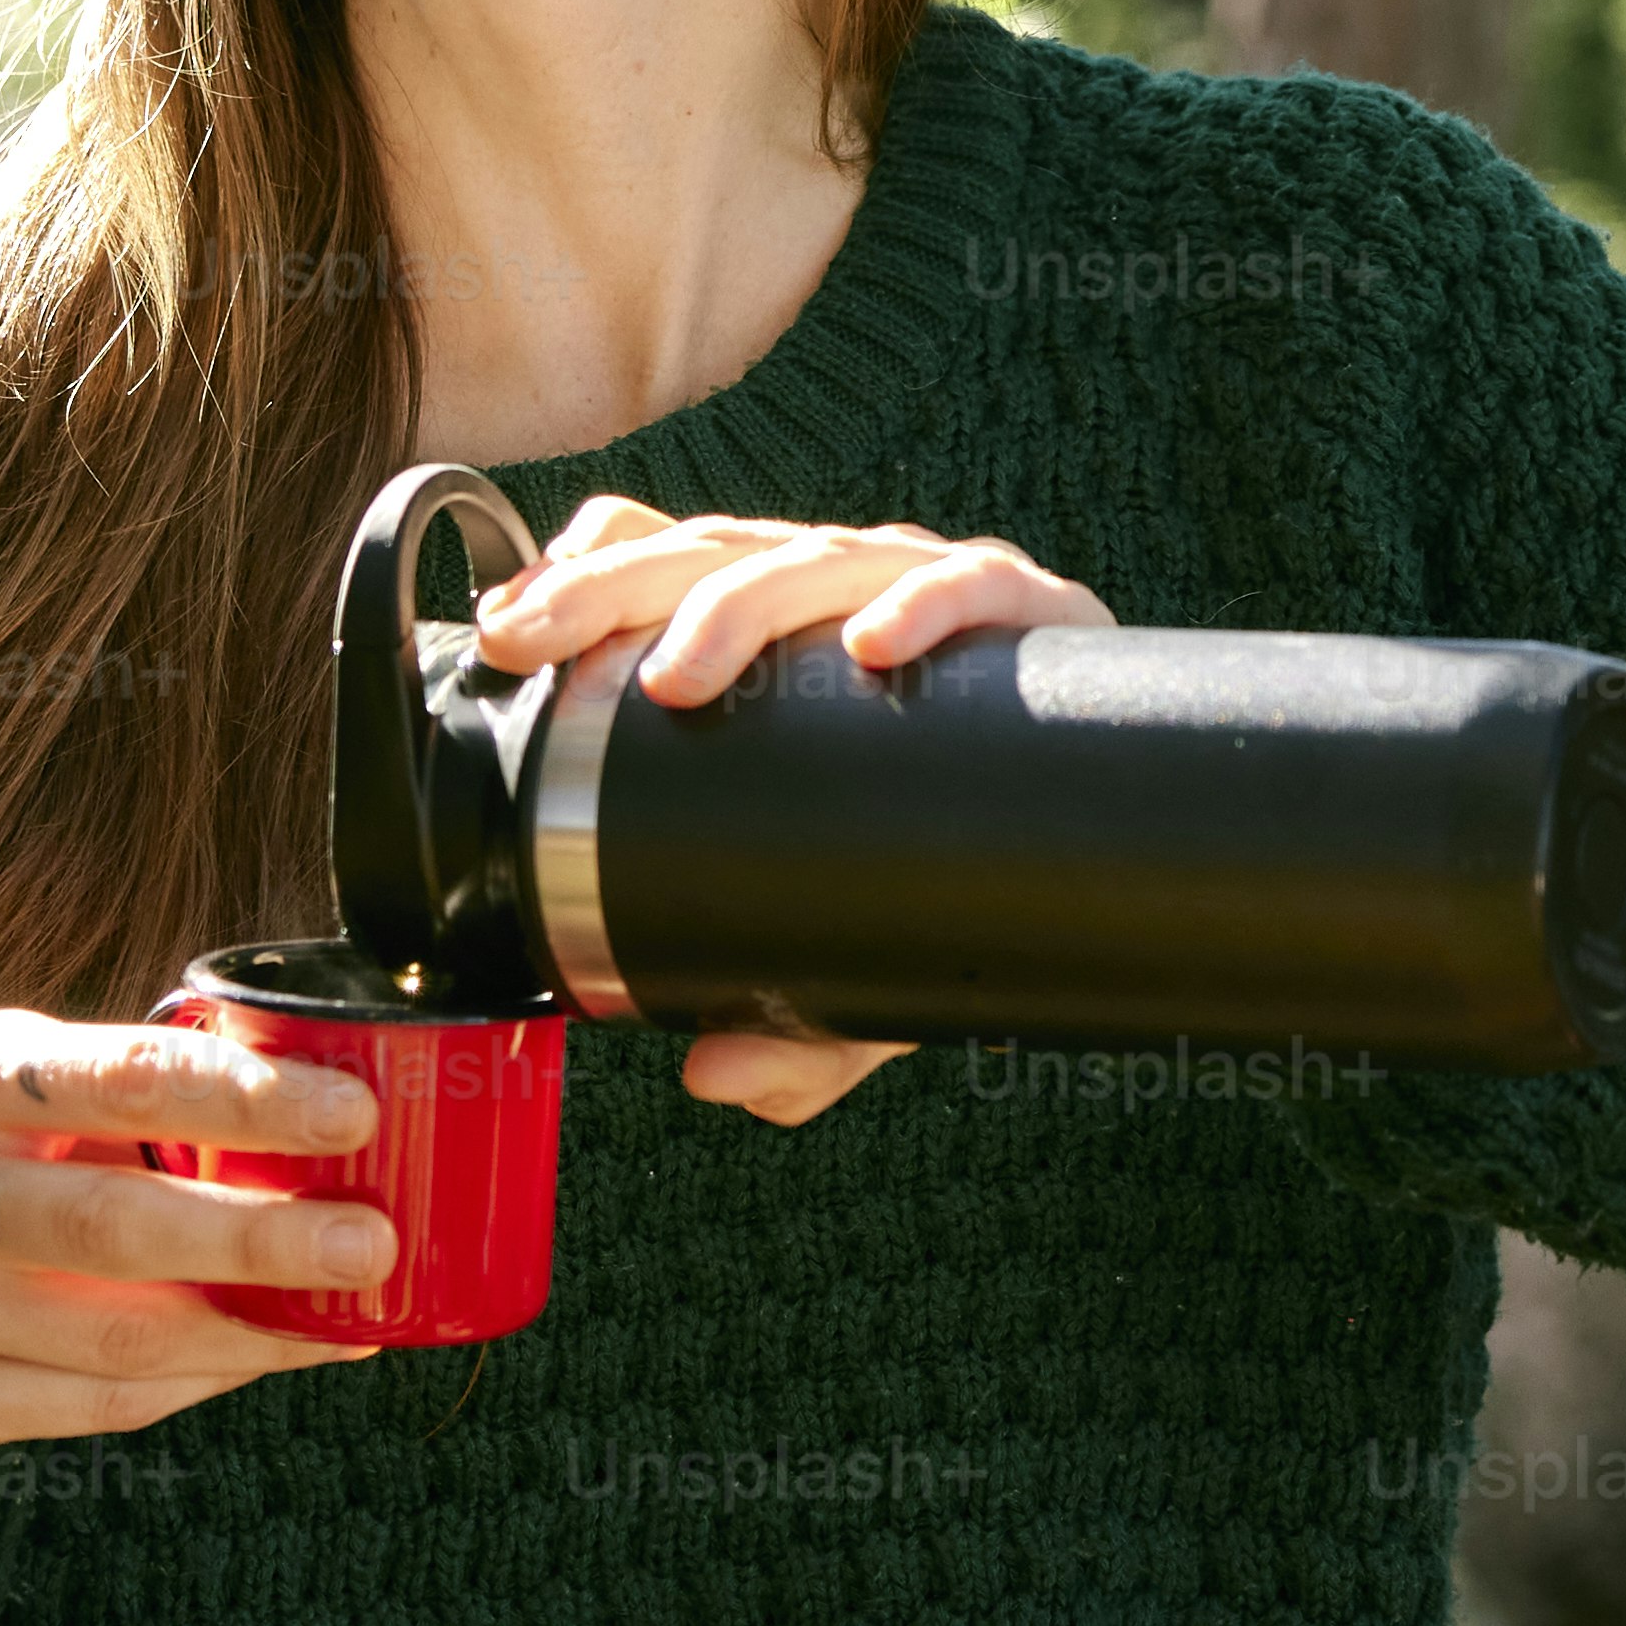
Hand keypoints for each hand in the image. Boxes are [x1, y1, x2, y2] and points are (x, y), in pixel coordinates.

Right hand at [0, 1006, 402, 1443]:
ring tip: (351, 1312)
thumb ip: (187, 1090)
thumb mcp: (84, 1080)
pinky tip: (276, 1350)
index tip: (354, 1115)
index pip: (118, 1073)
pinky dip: (206, 1379)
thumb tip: (360, 1125)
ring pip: (114, 1334)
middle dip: (258, 1238)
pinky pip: (99, 1404)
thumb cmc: (38, 1136)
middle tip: (370, 1244)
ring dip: (254, 1328)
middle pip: (108, 1225)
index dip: (243, 1096)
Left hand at [468, 496, 1113, 1131]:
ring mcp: (936, 591)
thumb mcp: (859, 954)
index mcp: (781, 634)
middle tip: (540, 640)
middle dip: (613, 587)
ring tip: (682, 671)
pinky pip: (977, 583)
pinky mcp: (1037, 614)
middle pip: (714, 550)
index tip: (508, 633)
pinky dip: (926, 604)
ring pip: (819, 554)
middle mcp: (845, 595)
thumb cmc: (959, 857)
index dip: (582, 579)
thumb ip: (794, 1027)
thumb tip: (714, 1075)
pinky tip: (878, 644)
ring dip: (740, 605)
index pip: (668, 564)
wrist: (1117, 819)